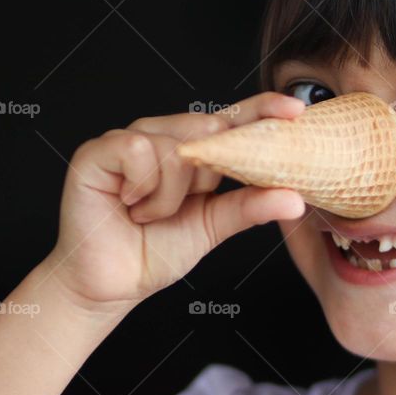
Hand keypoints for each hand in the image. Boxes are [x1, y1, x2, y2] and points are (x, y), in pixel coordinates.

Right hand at [42, 92, 306, 312]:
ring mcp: (130, 138)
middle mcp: (164, 135)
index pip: (234, 119)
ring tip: (149, 215)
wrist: (111, 284)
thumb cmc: (156, 250)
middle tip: (186, 204)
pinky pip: (139, 150)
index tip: (296, 110)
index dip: (264, 110)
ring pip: (176, 146)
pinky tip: (129, 205)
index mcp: (195, 149)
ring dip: (170, 195)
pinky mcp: (99, 150)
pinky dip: (142, 187)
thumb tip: (296, 199)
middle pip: (209, 126)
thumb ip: (251, 206)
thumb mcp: (214, 226)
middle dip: (207, 174)